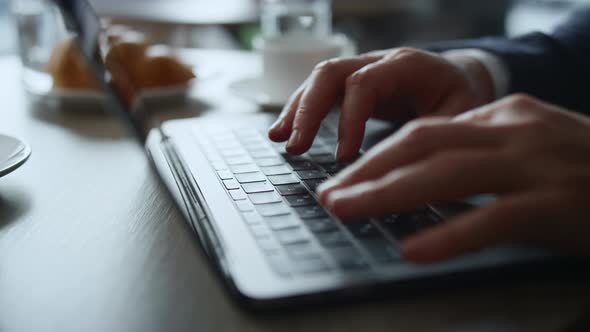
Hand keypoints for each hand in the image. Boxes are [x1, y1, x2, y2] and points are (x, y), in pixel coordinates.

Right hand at [268, 48, 494, 160]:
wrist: (460, 77)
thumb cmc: (462, 97)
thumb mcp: (462, 115)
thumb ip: (434, 135)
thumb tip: (401, 169)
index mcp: (407, 65)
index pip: (364, 83)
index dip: (350, 119)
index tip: (344, 157)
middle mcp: (378, 61)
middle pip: (331, 74)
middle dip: (308, 111)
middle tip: (295, 146)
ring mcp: (362, 69)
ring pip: (319, 80)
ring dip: (297, 110)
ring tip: (278, 139)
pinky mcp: (353, 84)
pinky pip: (320, 92)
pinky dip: (301, 111)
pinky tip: (285, 132)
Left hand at [316, 94, 589, 262]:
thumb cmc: (583, 170)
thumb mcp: (527, 148)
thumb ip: (478, 154)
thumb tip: (418, 175)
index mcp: (501, 117)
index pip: (423, 132)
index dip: (377, 157)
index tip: (345, 179)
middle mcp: (513, 132)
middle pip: (422, 145)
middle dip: (369, 171)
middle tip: (330, 196)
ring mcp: (536, 165)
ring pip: (446, 173)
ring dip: (387, 194)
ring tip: (346, 211)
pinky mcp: (558, 204)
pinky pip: (494, 218)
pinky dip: (450, 234)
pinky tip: (415, 250)